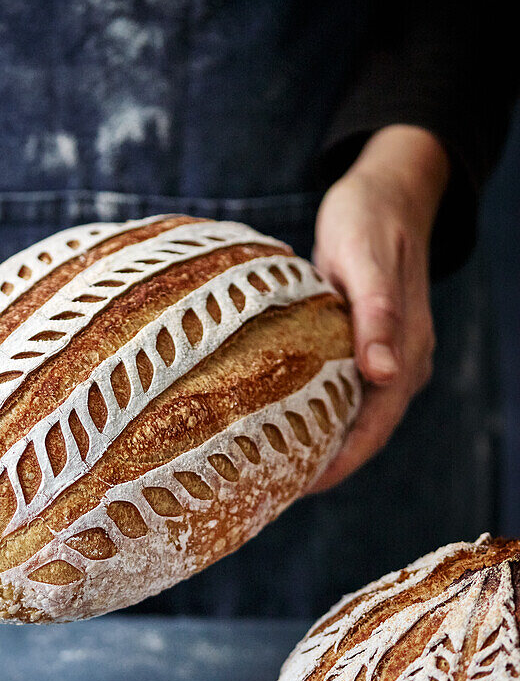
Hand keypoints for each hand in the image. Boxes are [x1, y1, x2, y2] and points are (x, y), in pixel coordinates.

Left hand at [311, 125, 449, 491]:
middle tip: (274, 489)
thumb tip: (382, 374)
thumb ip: (377, 314)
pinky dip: (320, 411)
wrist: (386, 190)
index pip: (375, 428)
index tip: (299, 488)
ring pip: (356, 414)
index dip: (341, 463)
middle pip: (365, 432)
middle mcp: (400, 361)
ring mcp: (386, 354)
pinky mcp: (367, 343)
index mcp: (405, 351)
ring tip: (275, 466)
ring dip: (323, 442)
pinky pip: (345, 390)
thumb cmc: (369, 220)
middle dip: (327, 465)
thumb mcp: (366, 259)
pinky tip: (285, 418)